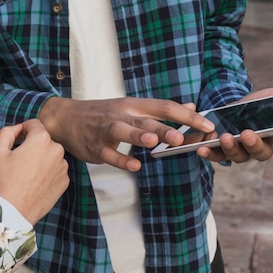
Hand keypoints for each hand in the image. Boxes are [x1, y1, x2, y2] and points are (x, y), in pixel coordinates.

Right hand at [0, 119, 68, 224]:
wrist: (15, 210)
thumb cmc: (4, 180)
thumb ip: (7, 132)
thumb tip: (18, 127)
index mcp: (41, 139)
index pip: (34, 124)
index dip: (23, 130)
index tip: (17, 140)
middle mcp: (57, 150)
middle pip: (44, 140)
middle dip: (33, 145)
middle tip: (20, 160)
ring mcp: (63, 166)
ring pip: (51, 154)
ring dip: (42, 158)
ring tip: (27, 173)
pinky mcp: (65, 180)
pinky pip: (56, 169)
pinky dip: (48, 172)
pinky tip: (35, 182)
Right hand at [38, 97, 215, 171]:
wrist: (66, 119)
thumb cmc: (103, 114)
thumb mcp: (131, 106)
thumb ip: (160, 110)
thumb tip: (191, 107)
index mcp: (134, 105)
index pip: (164, 107)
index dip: (186, 116)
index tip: (207, 125)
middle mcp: (122, 115)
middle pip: (146, 120)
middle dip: (164, 128)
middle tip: (181, 137)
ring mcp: (107, 131)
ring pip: (124, 132)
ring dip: (140, 137)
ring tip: (155, 143)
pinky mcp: (95, 147)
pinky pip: (109, 154)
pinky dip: (121, 160)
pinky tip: (135, 167)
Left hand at [196, 72, 272, 163]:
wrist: (234, 109)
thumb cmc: (263, 104)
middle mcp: (261, 146)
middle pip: (261, 153)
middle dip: (255, 145)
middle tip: (248, 133)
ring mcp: (240, 149)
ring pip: (238, 156)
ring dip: (231, 149)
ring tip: (225, 136)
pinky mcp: (221, 149)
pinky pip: (216, 156)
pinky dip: (209, 153)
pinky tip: (201, 147)